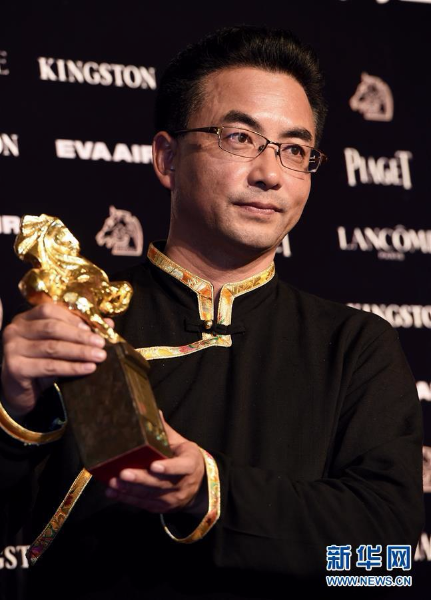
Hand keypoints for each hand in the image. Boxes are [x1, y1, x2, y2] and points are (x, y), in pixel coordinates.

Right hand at [1, 303, 108, 417]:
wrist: (21, 391)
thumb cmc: (41, 363)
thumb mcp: (59, 344)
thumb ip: (79, 331)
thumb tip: (109, 323)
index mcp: (26, 318)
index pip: (50, 310)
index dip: (73, 318)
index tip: (94, 328)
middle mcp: (15, 329)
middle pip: (53, 328)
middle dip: (81, 336)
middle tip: (101, 343)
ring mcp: (12, 348)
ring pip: (53, 347)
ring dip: (80, 351)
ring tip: (100, 356)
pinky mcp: (15, 368)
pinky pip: (49, 366)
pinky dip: (72, 367)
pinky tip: (88, 368)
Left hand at [105, 414, 206, 515]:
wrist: (198, 484)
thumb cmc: (185, 457)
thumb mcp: (181, 443)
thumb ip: (165, 431)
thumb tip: (154, 411)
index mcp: (191, 464)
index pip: (181, 467)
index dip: (168, 468)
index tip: (153, 466)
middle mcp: (183, 484)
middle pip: (160, 483)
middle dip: (140, 479)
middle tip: (123, 473)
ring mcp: (173, 498)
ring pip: (150, 495)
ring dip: (129, 490)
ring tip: (113, 482)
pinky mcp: (162, 507)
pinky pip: (143, 504)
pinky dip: (127, 498)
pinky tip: (113, 492)